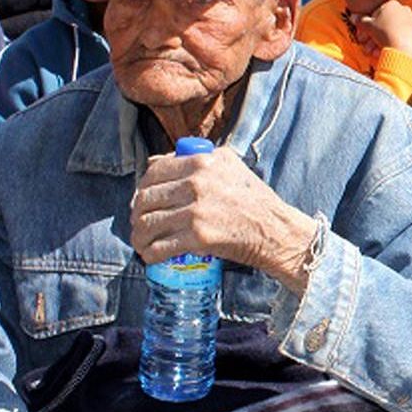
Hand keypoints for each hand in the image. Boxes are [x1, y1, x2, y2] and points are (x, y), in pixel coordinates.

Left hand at [130, 146, 316, 294]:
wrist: (274, 230)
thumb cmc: (254, 198)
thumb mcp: (229, 164)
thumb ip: (197, 156)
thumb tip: (157, 162)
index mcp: (202, 162)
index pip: (153, 171)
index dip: (142, 187)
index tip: (143, 199)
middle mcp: (196, 184)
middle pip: (145, 199)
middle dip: (137, 214)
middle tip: (141, 223)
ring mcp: (196, 212)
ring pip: (147, 224)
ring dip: (139, 236)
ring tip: (143, 241)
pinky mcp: (198, 238)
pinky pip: (159, 247)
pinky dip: (150, 254)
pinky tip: (151, 255)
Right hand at [351, 1, 411, 60]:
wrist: (405, 49)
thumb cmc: (384, 34)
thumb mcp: (368, 26)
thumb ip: (360, 20)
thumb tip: (353, 16)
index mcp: (392, 4)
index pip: (376, 14)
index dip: (367, 27)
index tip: (362, 37)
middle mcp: (405, 10)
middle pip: (386, 24)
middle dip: (374, 37)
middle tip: (367, 47)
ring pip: (394, 32)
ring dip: (382, 43)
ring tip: (375, 53)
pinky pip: (405, 38)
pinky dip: (396, 44)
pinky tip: (389, 53)